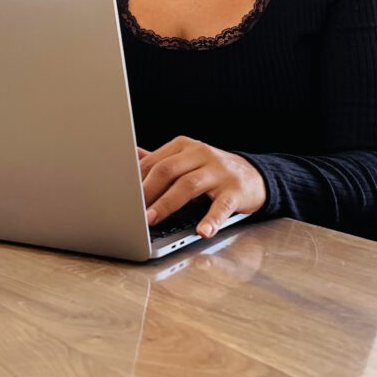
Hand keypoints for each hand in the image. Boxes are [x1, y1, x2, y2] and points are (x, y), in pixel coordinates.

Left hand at [137, 137, 267, 238]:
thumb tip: (131, 156)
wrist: (254, 175)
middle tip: (132, 211)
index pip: (155, 162)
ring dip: (167, 203)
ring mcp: (219, 171)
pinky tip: (202, 231)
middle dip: (147, 191)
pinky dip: (211, 219)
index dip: (136, 181)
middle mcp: (201, 153)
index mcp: (184, 146)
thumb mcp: (186, 161)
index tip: (122, 197)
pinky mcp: (235, 190)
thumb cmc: (212, 171)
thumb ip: (161, 161)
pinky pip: (221, 206)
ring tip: (152, 219)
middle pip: (168, 170)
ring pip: (189, 185)